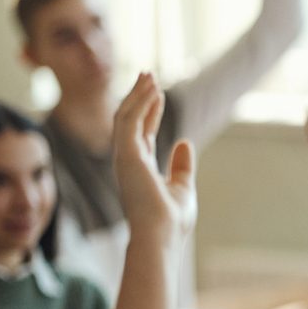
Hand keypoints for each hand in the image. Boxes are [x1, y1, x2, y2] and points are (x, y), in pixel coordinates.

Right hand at [111, 74, 195, 243]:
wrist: (162, 235)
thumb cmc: (171, 219)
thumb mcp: (182, 186)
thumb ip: (181, 165)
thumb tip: (184, 142)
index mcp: (138, 167)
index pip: (141, 131)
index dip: (149, 110)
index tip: (157, 92)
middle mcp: (127, 159)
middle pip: (129, 119)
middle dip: (138, 95)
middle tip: (147, 74)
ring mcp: (123, 156)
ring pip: (126, 115)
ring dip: (138, 94)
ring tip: (150, 75)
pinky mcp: (125, 153)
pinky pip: (130, 119)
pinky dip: (141, 102)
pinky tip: (153, 90)